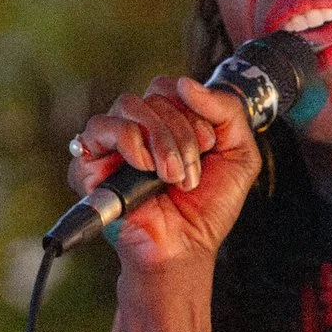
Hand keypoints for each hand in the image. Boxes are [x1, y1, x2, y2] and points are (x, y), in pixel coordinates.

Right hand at [67, 75, 262, 281]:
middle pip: (153, 94)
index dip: (193, 110)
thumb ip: (228, 111)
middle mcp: (139, 129)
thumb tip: (189, 83)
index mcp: (169, 122)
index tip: (208, 147)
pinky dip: (128, 142)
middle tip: (190, 172)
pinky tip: (145, 167)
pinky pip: (98, 129)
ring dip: (160, 138)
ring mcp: (113, 145)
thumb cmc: (208, 209)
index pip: (172, 87)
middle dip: (182, 134)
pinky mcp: (91, 165)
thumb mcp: (240, 155)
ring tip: (170, 175)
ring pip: (128, 104)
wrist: (187, 248)